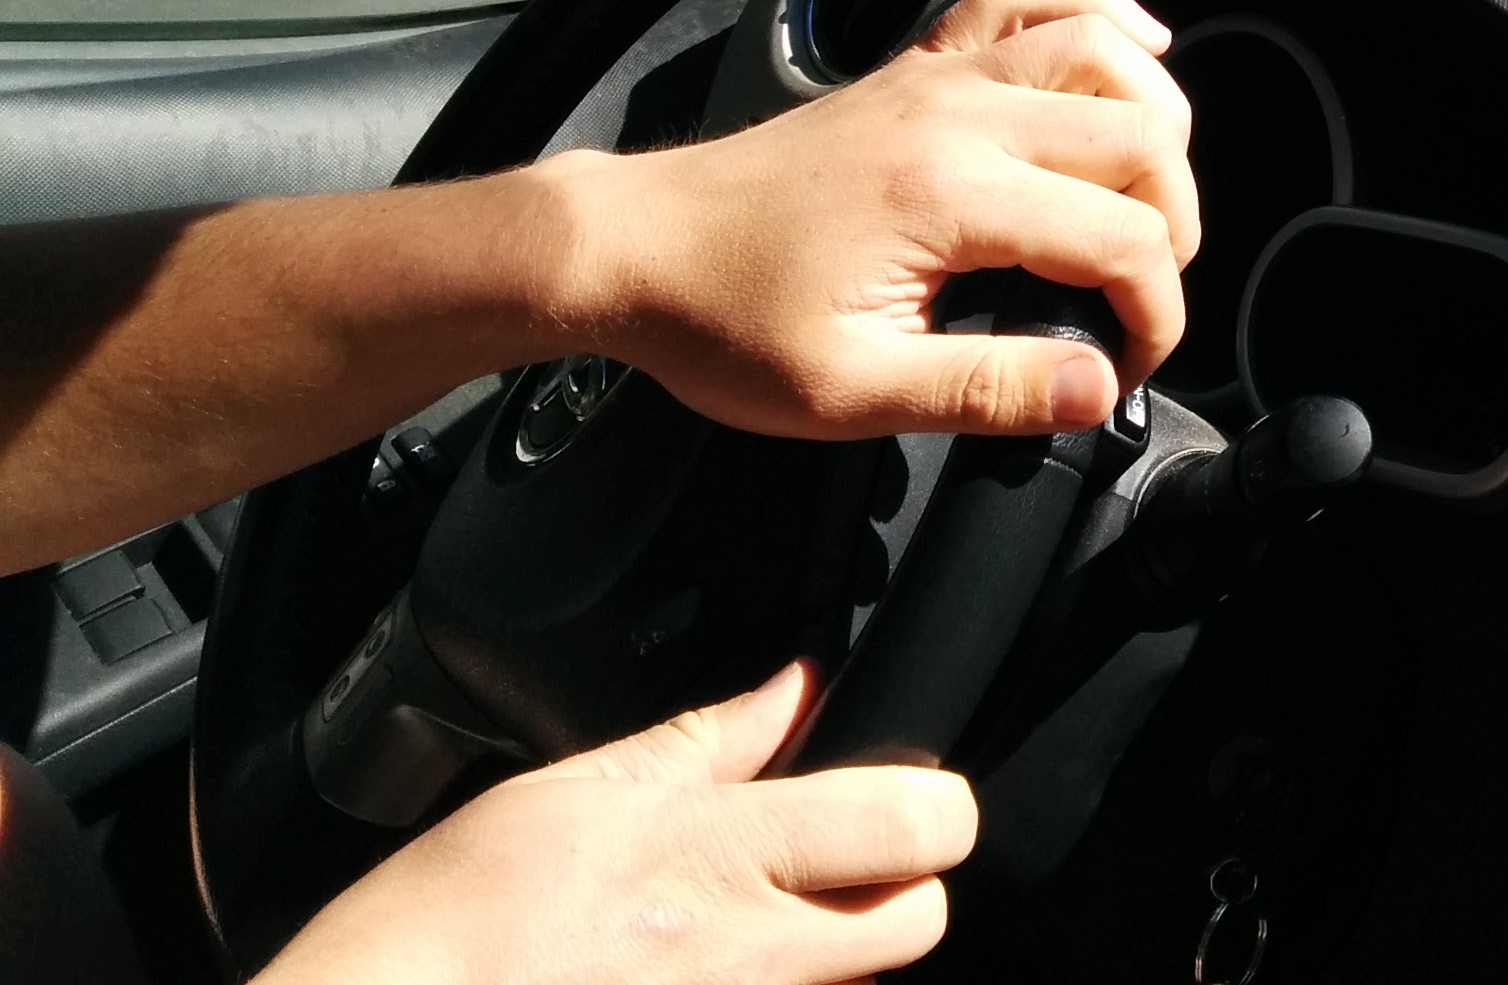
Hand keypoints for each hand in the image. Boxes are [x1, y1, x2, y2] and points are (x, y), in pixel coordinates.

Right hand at [261, 663, 967, 984]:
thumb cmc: (444, 926)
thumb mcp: (574, 794)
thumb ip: (706, 741)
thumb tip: (796, 685)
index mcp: (717, 854)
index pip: (917, 823)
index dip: (929, 806)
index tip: (899, 799)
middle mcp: (747, 955)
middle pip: (921, 921)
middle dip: (898, 890)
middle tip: (829, 873)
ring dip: (828, 958)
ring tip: (736, 934)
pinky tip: (699, 977)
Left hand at [543, 0, 1197, 438]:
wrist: (634, 249)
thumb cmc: (727, 324)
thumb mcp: (852, 391)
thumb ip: (986, 390)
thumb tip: (1096, 390)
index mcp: (951, 195)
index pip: (1124, 238)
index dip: (1156, 314)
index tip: (1126, 368)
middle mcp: (961, 112)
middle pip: (1142, 135)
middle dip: (1174, 225)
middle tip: (1136, 299)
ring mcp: (942, 74)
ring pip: (1107, 52)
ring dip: (1156, 123)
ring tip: (1146, 203)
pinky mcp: (921, 64)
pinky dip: (1099, 9)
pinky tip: (1138, 44)